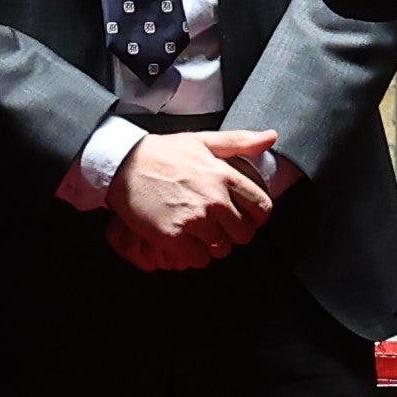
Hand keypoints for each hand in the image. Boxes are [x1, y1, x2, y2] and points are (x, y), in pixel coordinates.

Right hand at [108, 127, 280, 270]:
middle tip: (219, 228)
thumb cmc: (163, 152)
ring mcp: (194, 219)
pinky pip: (198, 260)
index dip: (257, 217)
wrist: (124, 164)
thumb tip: (272, 137)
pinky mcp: (173, 236)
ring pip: (222, 249)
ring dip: (213, 246)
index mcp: (225, 176)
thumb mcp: (203, 140)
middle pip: (244, 234)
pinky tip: (184, 243)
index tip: (245, 218)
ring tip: (199, 234)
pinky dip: (193, 256)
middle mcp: (214, 199)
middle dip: (234, 234)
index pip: (262, 208)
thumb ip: (240, 141)